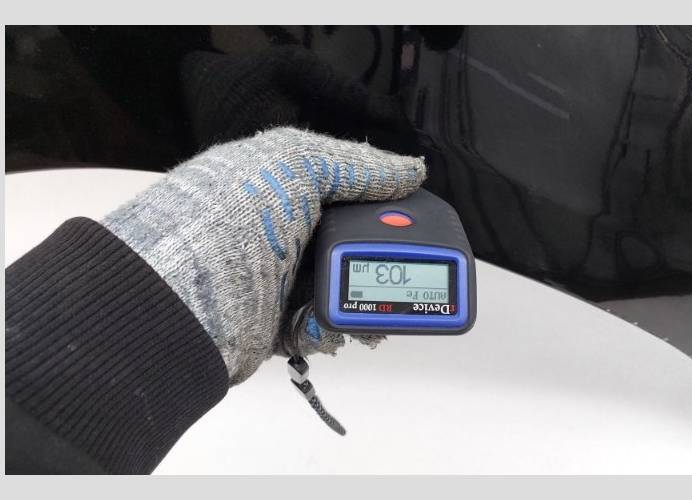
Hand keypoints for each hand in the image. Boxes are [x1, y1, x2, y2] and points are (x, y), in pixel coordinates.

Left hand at [103, 127, 425, 383]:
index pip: (345, 191)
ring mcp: (276, 280)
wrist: (179, 291)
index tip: (414, 219)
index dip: (382, 204)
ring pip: (340, 290)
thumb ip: (356, 165)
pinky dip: (334, 329)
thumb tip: (412, 170)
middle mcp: (280, 231)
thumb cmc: (233, 211)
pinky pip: (319, 326)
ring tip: (378, 311)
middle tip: (409, 270)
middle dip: (382, 259)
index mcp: (282, 187)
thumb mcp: (295, 162)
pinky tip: (338, 326)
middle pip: (349, 244)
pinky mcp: (272, 324)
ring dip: (367, 301)